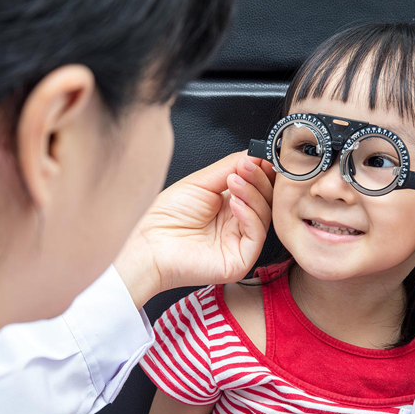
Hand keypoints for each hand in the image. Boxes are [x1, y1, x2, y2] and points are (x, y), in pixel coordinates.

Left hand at [114, 152, 274, 307]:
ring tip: (234, 181)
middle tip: (247, 166)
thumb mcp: (200, 183)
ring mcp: (239, 242)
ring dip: (252, 193)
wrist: (149, 245)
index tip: (262, 156)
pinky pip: (257, 234)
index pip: (257, 187)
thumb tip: (253, 154)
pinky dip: (250, 215)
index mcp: (228, 206)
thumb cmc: (165, 219)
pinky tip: (234, 203)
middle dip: (258, 179)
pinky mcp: (241, 260)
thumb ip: (229, 167)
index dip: (262, 172)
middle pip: (265, 199)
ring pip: (264, 215)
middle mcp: (236, 224)